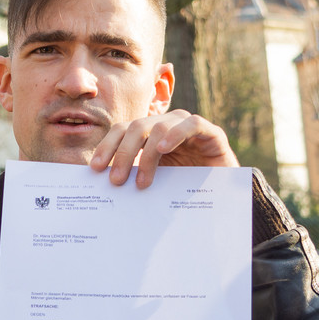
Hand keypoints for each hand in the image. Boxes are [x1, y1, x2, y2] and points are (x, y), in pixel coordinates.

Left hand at [88, 109, 238, 187]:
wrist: (223, 196)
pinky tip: (164, 149)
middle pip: (136, 128)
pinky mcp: (211, 133)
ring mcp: (188, 126)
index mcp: (149, 135)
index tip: (95, 169)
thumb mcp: (154, 182)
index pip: (122, 131)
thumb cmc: (185, 189)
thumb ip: (133, 177)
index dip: (107, 146)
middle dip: (122, 153)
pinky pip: (191, 124)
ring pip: (159, 127)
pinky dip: (175, 134)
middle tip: (116, 180)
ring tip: (142, 181)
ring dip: (147, 154)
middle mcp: (166, 126)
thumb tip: (101, 187)